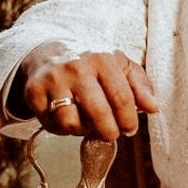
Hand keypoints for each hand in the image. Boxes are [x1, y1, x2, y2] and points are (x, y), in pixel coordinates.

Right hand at [20, 48, 158, 141]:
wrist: (49, 53)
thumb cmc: (91, 64)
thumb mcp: (120, 66)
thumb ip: (140, 86)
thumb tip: (153, 108)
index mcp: (102, 59)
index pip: (122, 99)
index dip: (129, 120)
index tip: (130, 129)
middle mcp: (77, 68)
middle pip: (99, 114)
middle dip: (109, 132)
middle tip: (111, 134)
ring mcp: (53, 80)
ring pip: (72, 123)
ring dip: (83, 131)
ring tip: (88, 123)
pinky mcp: (34, 93)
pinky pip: (52, 125)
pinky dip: (62, 128)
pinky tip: (69, 117)